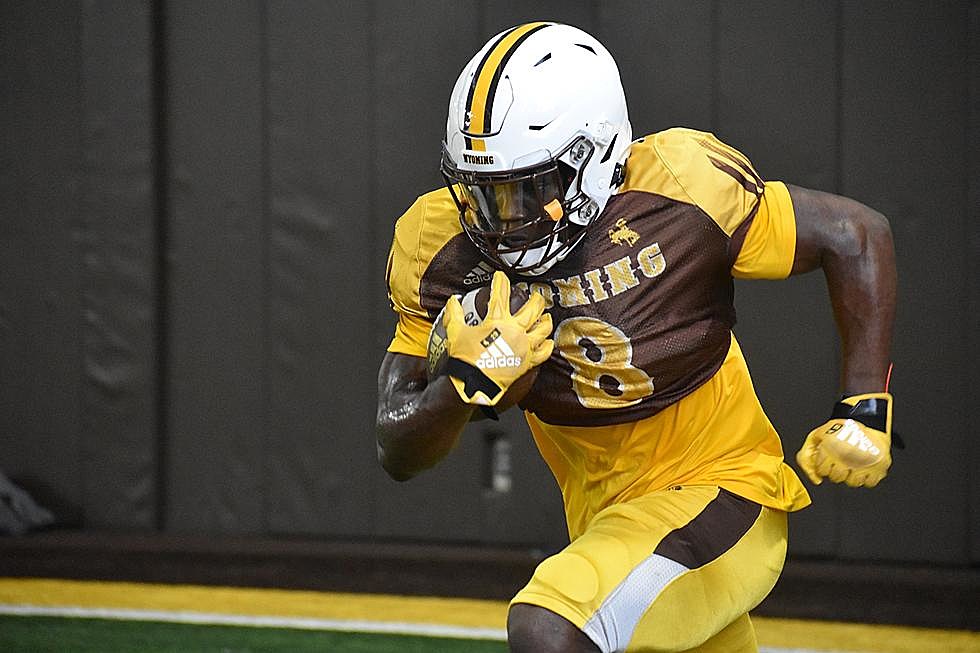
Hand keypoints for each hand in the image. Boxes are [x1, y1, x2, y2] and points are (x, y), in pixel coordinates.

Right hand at [442, 271, 552, 405]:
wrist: (474, 383)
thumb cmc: (466, 359)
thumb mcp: (455, 332)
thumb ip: (454, 314)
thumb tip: (452, 301)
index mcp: (497, 320)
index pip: (501, 293)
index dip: (500, 281)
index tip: (500, 277)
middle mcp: (515, 330)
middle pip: (533, 308)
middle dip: (535, 299)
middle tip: (534, 295)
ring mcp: (524, 346)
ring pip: (543, 328)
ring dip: (545, 320)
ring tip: (545, 317)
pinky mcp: (528, 362)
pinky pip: (544, 352)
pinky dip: (547, 345)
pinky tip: (547, 342)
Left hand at [796, 392, 893, 487]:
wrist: (867, 417)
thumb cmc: (842, 427)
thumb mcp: (818, 435)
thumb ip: (807, 455)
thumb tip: (815, 479)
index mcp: (830, 448)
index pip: (822, 471)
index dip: (823, 466)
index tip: (828, 460)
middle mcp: (847, 456)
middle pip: (836, 478)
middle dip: (836, 471)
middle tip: (841, 461)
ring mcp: (864, 462)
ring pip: (853, 482)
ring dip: (851, 475)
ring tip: (853, 463)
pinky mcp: (879, 465)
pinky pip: (870, 482)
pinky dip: (867, 477)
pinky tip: (864, 466)